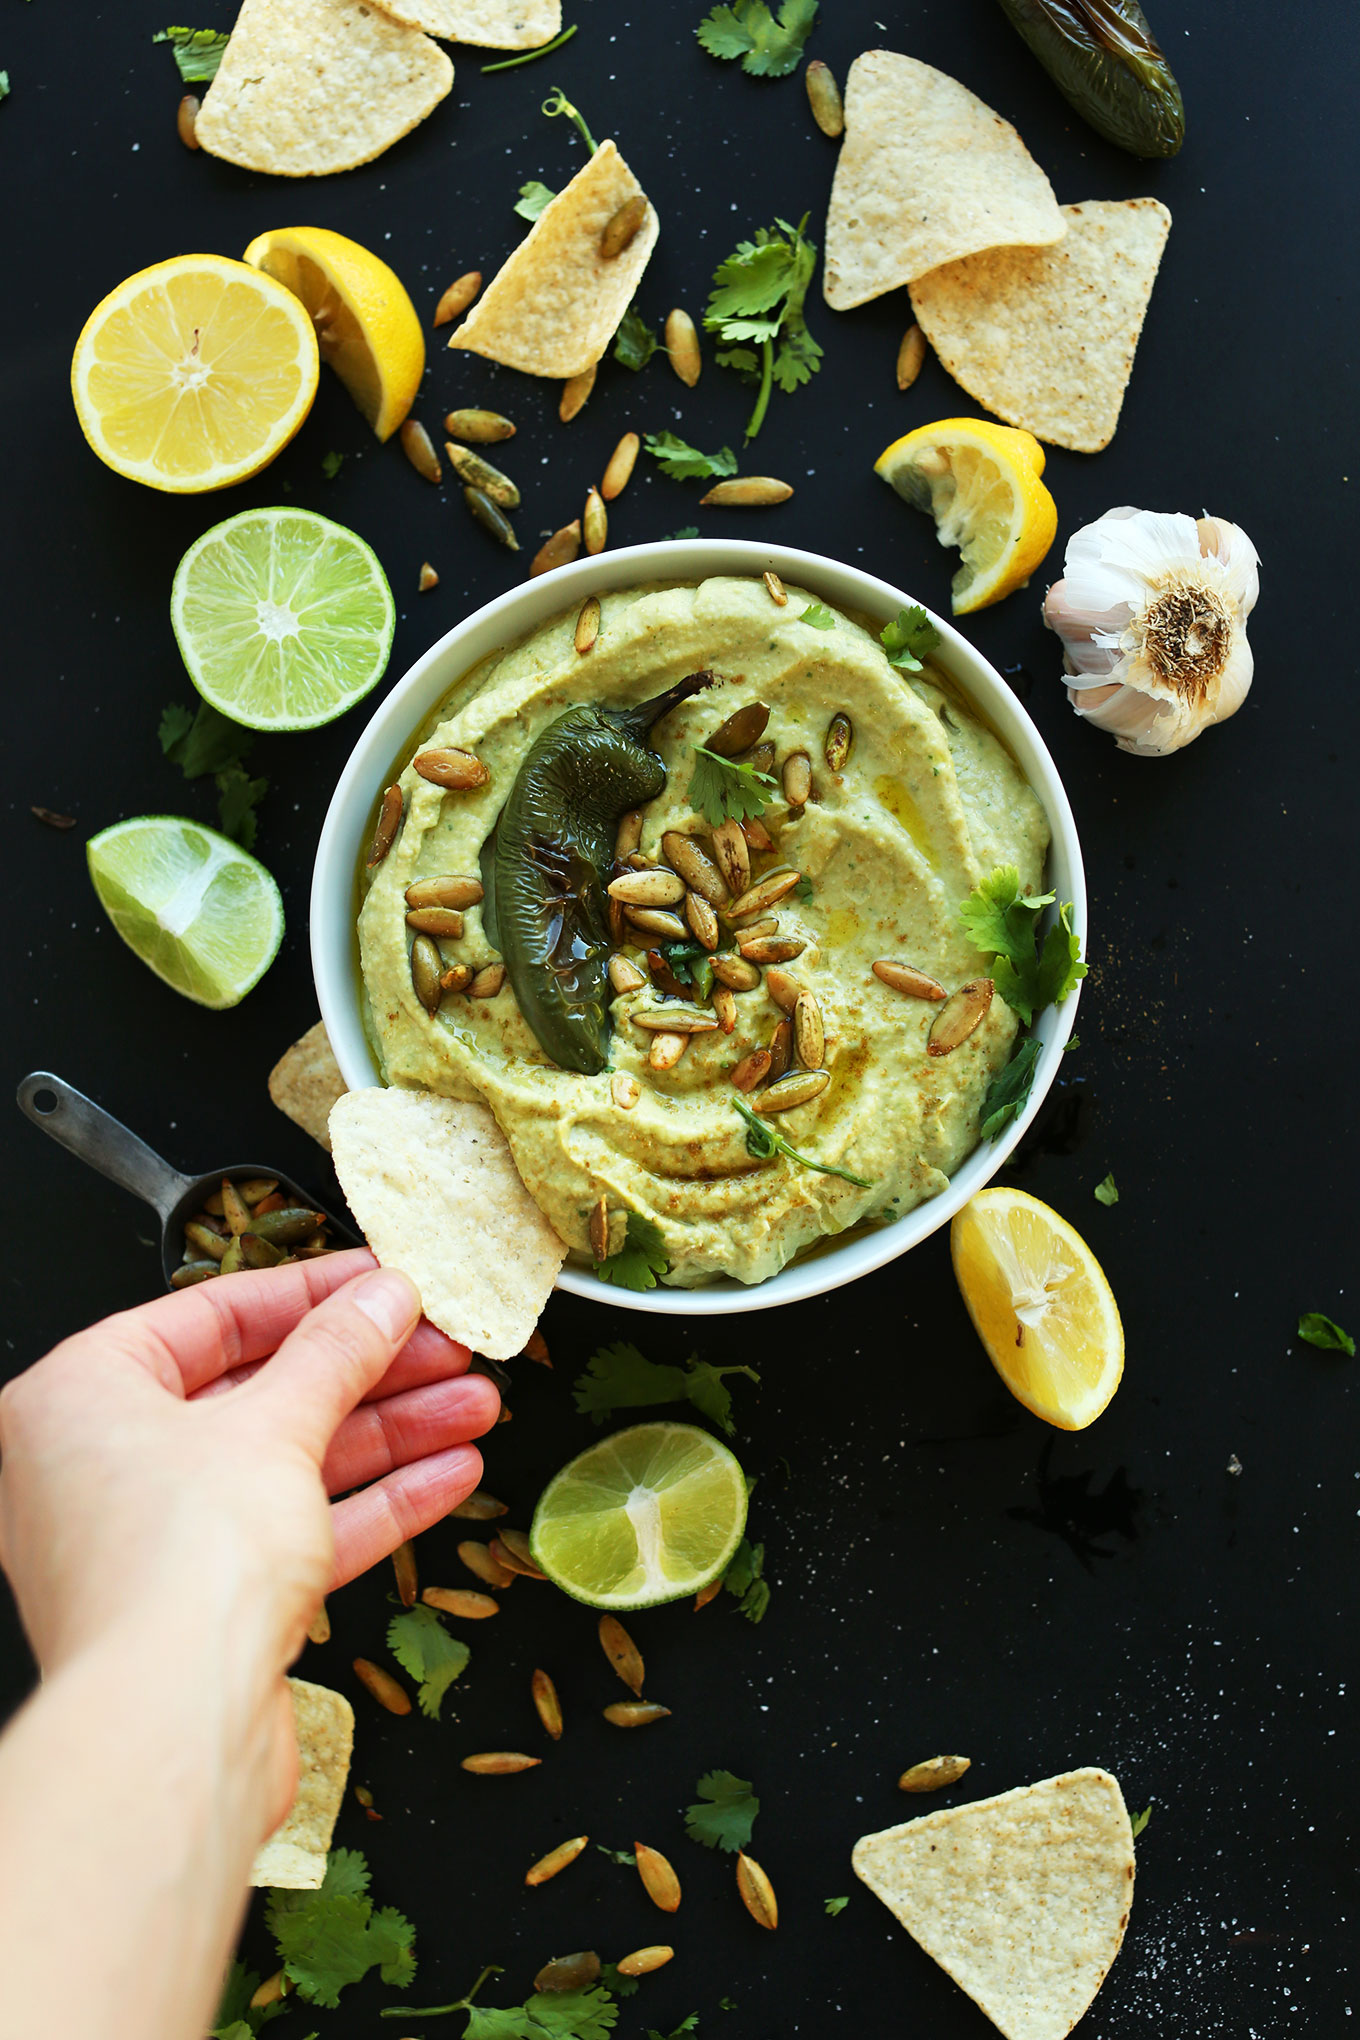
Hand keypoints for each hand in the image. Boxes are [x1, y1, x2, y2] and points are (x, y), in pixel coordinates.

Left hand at [0, 1249, 498, 1685]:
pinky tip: (447, 1476)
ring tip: (473, 1405)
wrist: (170, 1731)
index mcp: (81, 1397)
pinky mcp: (205, 1607)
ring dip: (388, 1435)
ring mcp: (155, 1541)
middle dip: (370, 1372)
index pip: (211, 1314)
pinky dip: (371, 1503)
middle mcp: (103, 1466)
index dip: (314, 1293)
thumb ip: (338, 1351)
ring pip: (287, 1465)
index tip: (384, 1283)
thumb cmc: (177, 1570)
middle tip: (446, 1346)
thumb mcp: (276, 1425)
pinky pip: (295, 1533)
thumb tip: (382, 1298)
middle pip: (259, 1392)